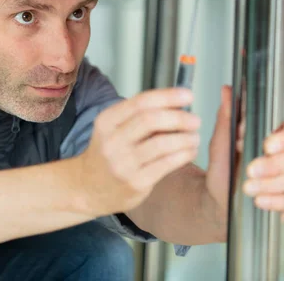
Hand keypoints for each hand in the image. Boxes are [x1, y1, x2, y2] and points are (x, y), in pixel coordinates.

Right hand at [76, 88, 200, 216]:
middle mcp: (111, 141)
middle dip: (179, 117)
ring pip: (161, 144)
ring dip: (185, 138)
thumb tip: (176, 104)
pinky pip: (166, 164)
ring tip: (195, 137)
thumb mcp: (113, 129)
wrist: (88, 188)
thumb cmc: (108, 154)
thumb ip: (139, 116)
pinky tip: (190, 152)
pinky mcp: (135, 183)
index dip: (168, 96)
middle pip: (151, 120)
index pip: (140, 102)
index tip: (188, 95)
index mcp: (106, 121)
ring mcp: (122, 164)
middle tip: (195, 120)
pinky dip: (183, 155)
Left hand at [205, 86, 283, 231]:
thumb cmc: (224, 167)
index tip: (267, 144)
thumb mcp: (221, 142)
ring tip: (247, 188)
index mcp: (276, 136)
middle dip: (272, 165)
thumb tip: (227, 91)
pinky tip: (260, 200)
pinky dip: (277, 201)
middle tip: (250, 170)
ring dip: (270, 184)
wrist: (218, 196)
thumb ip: (227, 117)